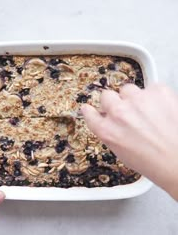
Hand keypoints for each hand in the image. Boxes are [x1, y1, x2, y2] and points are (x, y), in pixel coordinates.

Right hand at [81, 84, 177, 199]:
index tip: (90, 109)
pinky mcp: (157, 91)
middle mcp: (118, 113)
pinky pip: (150, 88)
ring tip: (147, 111)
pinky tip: (161, 110)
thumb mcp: (121, 151)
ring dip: (133, 98)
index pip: (89, 113)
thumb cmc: (153, 162)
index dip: (90, 110)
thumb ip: (110, 132)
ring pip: (127, 89)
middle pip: (106, 96)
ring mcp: (137, 100)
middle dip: (113, 102)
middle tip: (125, 111)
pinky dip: (154, 96)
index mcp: (107, 130)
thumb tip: (107, 120)